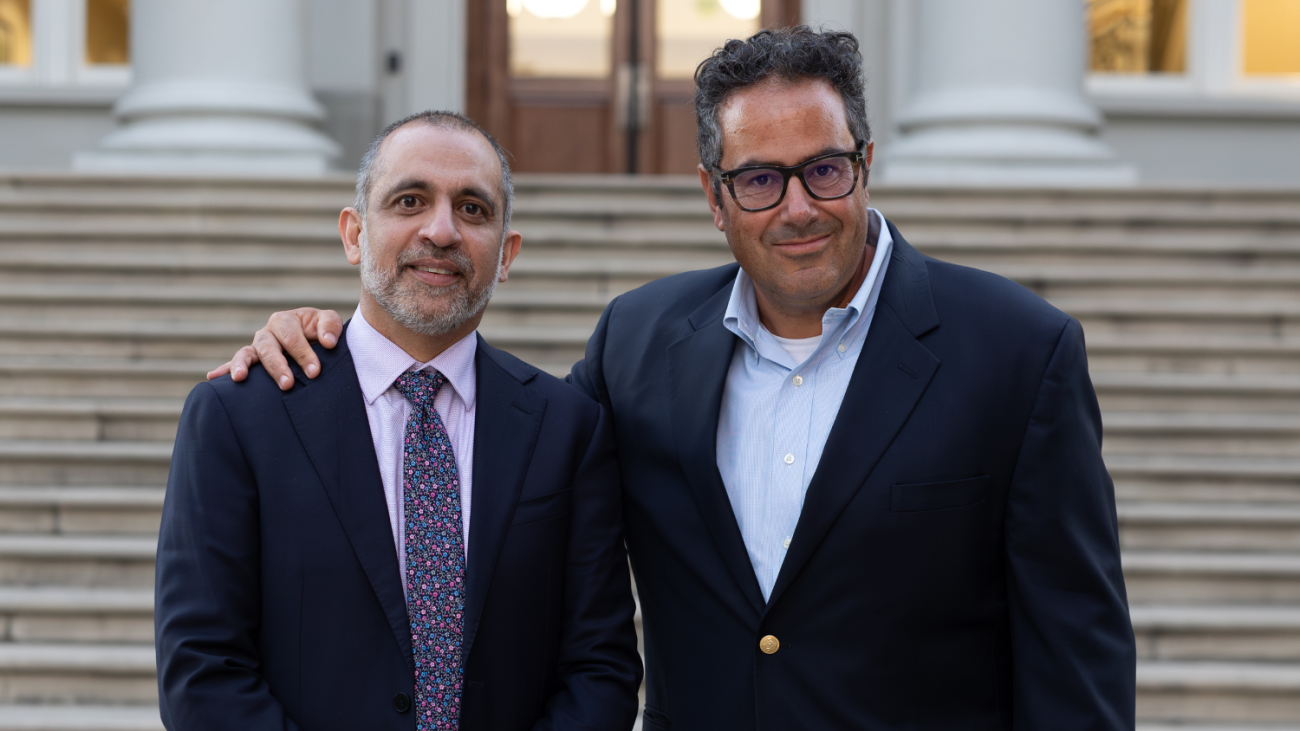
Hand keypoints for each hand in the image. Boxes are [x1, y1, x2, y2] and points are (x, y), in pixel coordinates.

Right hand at [207, 308, 343, 390]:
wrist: (316, 342)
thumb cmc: (321, 332)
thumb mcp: (328, 323)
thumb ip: (330, 326)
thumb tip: (327, 342)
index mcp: (286, 320)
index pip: (292, 337)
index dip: (303, 353)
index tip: (314, 372)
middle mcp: (268, 333)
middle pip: (268, 347)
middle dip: (277, 365)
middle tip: (287, 384)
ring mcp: (257, 347)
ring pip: (246, 354)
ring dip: (243, 365)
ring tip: (240, 378)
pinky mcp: (251, 360)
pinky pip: (234, 363)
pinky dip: (223, 369)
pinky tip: (213, 377)